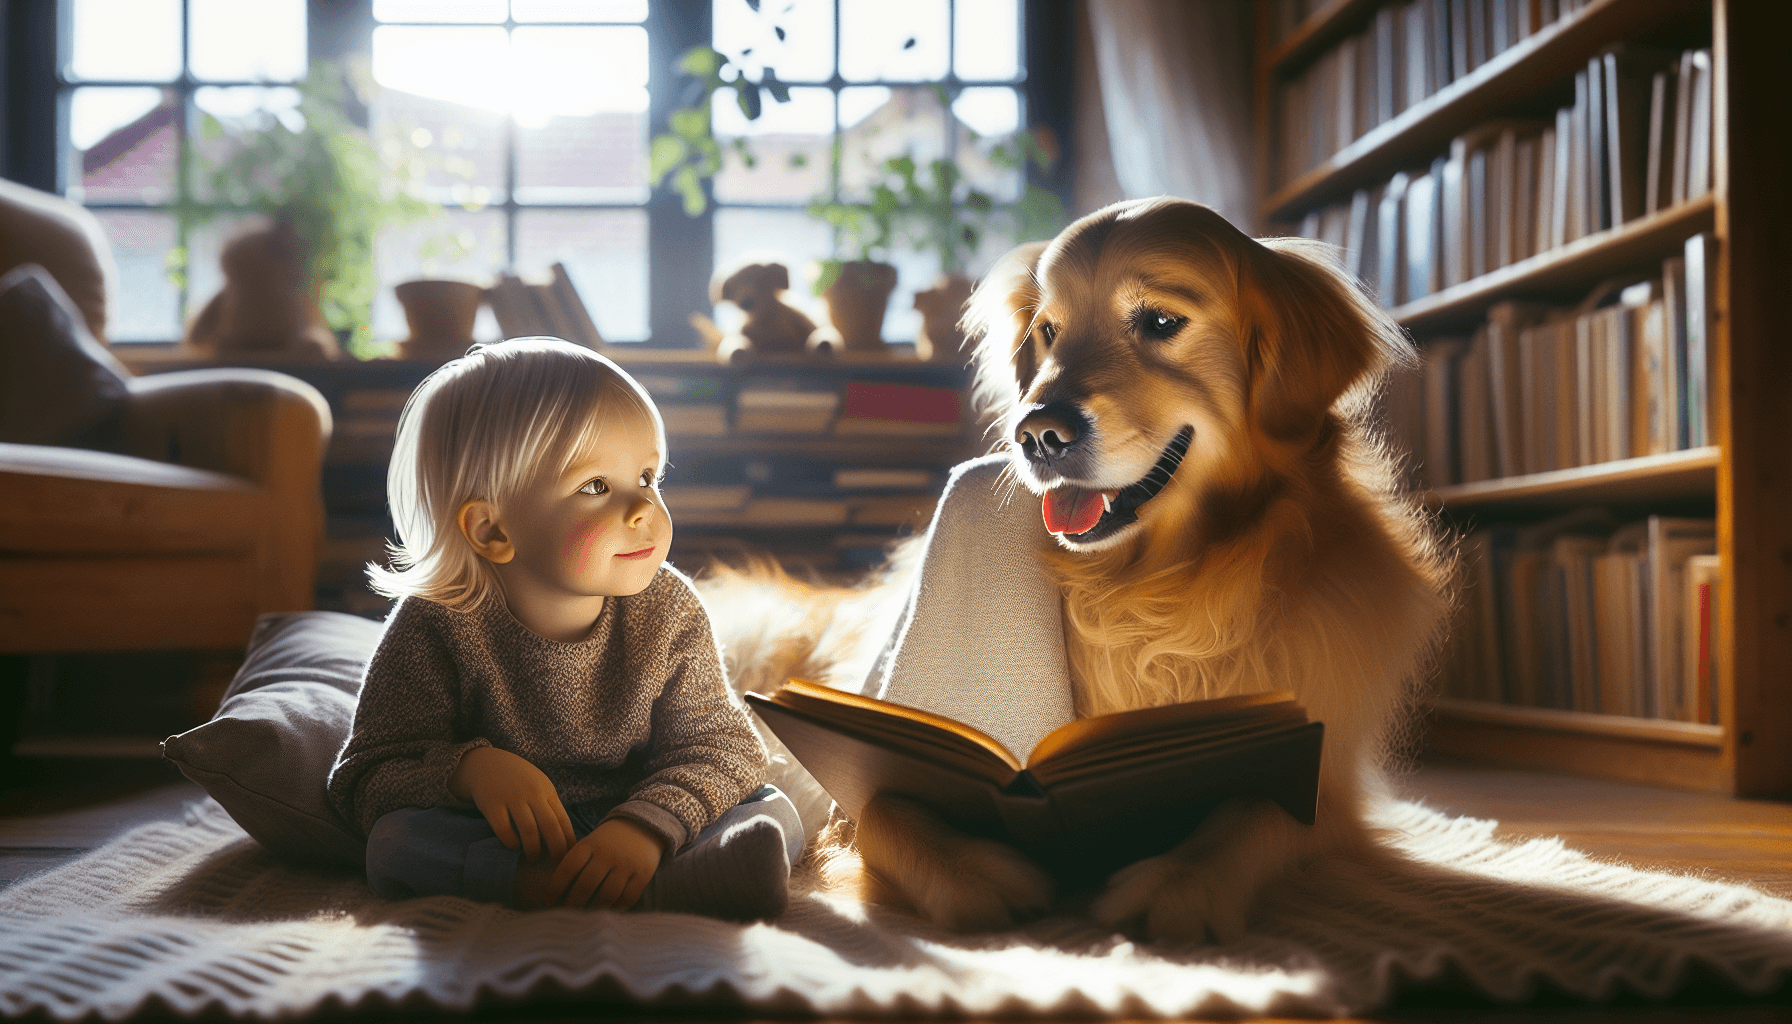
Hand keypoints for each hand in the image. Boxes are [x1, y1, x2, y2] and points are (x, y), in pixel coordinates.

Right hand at [449, 746, 574, 862]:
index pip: (563, 820)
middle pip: (550, 826)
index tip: (570, 857)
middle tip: (556, 865)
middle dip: (556, 850)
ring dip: (533, 849)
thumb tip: (566, 837)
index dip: (569, 841)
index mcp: (547, 790)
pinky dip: (511, 842)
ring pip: (529, 829)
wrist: (486, 762)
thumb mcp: (538, 786)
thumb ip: (550, 806)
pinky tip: (513, 846)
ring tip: (533, 857)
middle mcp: (532, 793)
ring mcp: (512, 797)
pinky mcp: (492, 803)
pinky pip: (504, 828)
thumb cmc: (517, 780)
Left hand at [547, 817, 665, 909]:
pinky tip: (608, 912)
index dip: (556, 886)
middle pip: (586, 884)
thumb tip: (555, 892)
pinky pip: (627, 898)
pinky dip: (616, 908)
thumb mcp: (590, 843)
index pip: (568, 867)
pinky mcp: (643, 874)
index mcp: (590, 844)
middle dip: (573, 903)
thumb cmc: (608, 841)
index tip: (548, 900)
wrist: (643, 825)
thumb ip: (576, 862)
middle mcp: (608, 854)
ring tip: (585, 917)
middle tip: (566, 914)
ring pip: (607, 894)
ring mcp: (627, 864)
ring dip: (594, 909)